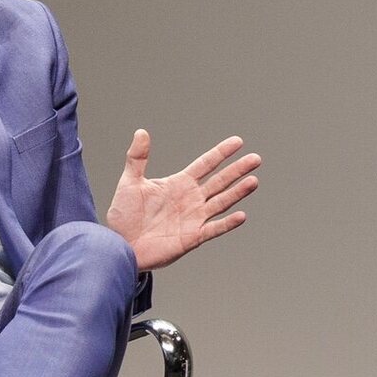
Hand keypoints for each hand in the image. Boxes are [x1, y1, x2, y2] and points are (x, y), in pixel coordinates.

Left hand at [105, 130, 261, 271]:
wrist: (121, 244)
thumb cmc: (124, 215)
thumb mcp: (130, 182)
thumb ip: (137, 158)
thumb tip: (141, 132)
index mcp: (179, 183)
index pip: (206, 164)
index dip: (221, 153)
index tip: (238, 142)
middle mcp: (191, 199)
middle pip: (220, 181)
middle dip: (238, 170)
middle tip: (256, 158)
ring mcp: (194, 218)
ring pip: (221, 202)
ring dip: (237, 192)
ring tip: (253, 181)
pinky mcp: (192, 237)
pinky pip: (213, 229)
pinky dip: (227, 223)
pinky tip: (241, 215)